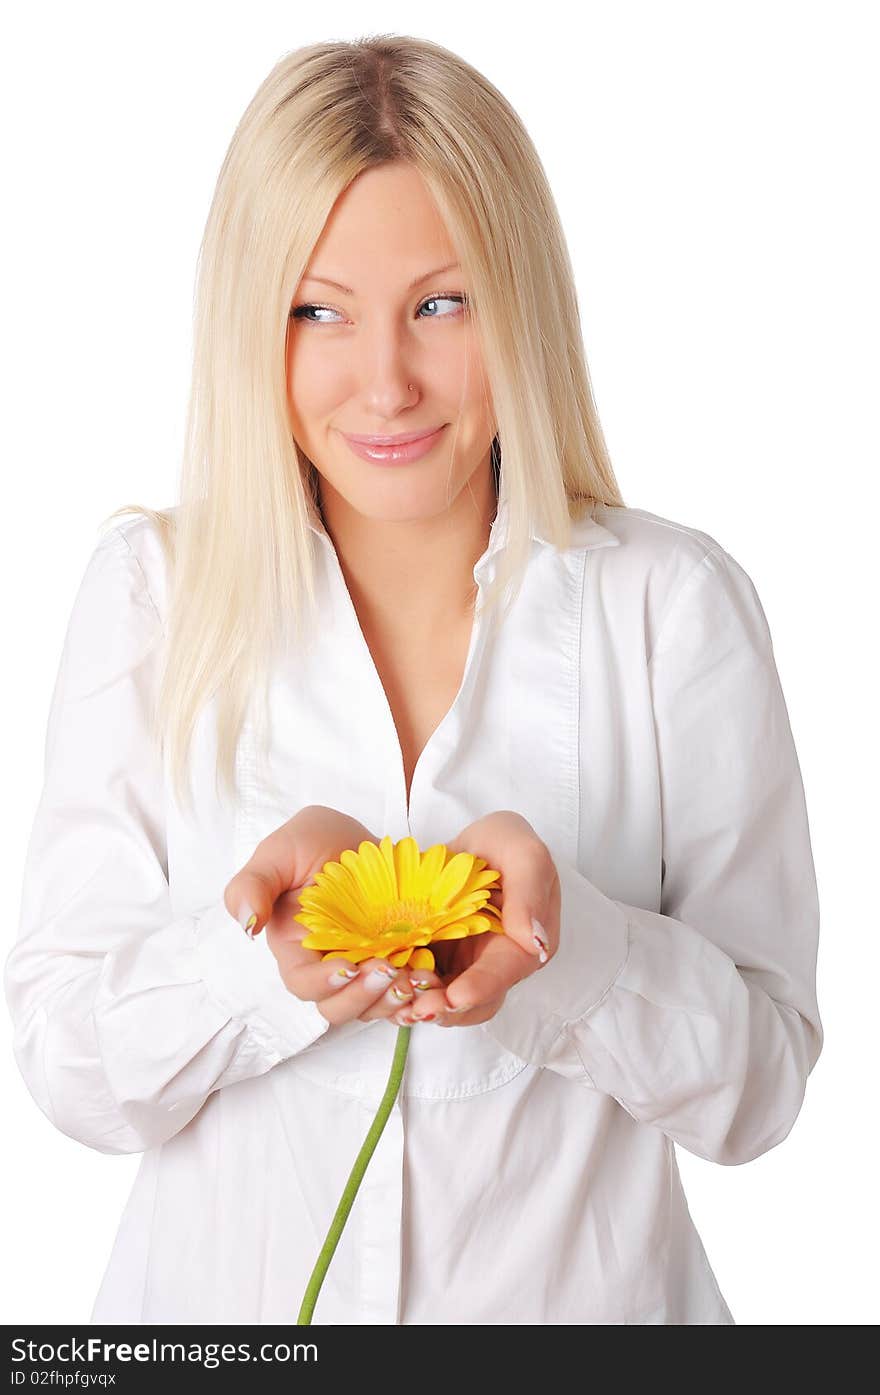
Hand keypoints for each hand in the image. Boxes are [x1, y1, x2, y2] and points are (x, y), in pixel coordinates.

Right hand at [222, 805, 446, 1025]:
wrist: (361, 836)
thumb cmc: (312, 842)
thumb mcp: (278, 852)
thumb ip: (252, 885)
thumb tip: (245, 923)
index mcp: (296, 948)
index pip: (302, 983)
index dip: (323, 983)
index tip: (347, 964)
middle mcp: (330, 965)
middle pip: (338, 1006)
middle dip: (363, 997)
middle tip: (388, 971)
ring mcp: (367, 965)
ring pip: (374, 1005)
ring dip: (393, 1000)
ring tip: (415, 979)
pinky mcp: (400, 959)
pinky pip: (406, 990)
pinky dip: (420, 993)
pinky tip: (432, 981)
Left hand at [409, 811, 559, 1028]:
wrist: (467, 844)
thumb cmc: (500, 844)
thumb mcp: (521, 852)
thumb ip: (529, 891)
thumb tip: (536, 942)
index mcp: (525, 944)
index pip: (505, 974)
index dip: (481, 988)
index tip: (455, 996)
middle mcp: (496, 965)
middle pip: (475, 1001)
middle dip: (445, 1007)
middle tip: (414, 1007)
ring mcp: (464, 967)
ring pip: (445, 1001)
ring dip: (421, 1005)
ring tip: (396, 1005)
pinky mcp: (435, 963)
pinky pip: (420, 986)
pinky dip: (403, 991)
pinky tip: (382, 987)